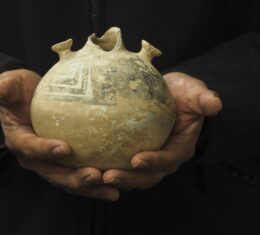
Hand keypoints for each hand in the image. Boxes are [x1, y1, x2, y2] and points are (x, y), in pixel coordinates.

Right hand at [0, 69, 118, 200]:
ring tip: (112, 190)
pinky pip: (78, 173)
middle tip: (95, 176)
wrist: (24, 103)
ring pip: (68, 180)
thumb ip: (6, 88)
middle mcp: (33, 157)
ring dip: (90, 187)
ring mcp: (49, 162)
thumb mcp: (9, 86)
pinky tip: (115, 184)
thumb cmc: (18, 93)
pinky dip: (96, 183)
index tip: (65, 149)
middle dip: (74, 178)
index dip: (45, 150)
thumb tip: (3, 87)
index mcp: (19, 140)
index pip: (31, 148)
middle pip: (53, 173)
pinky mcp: (63, 163)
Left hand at [102, 72, 222, 189]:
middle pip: (147, 176)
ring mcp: (149, 159)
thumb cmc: (185, 96)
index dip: (154, 162)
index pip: (168, 159)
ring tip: (93, 175)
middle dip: (128, 179)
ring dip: (114, 178)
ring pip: (132, 176)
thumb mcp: (195, 94)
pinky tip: (90, 163)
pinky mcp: (134, 153)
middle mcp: (164, 158)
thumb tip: (215, 105)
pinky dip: (107, 166)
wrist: (173, 98)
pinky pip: (121, 165)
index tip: (136, 159)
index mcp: (180, 147)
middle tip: (107, 176)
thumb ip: (204, 99)